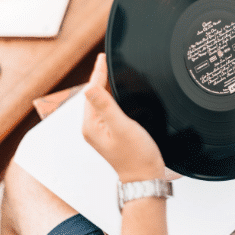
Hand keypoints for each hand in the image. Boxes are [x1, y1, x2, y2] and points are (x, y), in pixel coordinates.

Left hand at [82, 53, 165, 182]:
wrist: (144, 177)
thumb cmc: (136, 156)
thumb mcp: (121, 127)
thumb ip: (105, 106)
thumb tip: (89, 86)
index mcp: (91, 125)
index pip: (92, 91)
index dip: (98, 72)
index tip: (102, 57)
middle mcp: (93, 127)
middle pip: (95, 94)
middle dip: (100, 76)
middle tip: (106, 60)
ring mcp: (101, 130)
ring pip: (101, 101)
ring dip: (106, 85)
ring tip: (110, 71)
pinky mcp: (110, 132)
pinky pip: (108, 108)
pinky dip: (112, 96)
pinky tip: (118, 92)